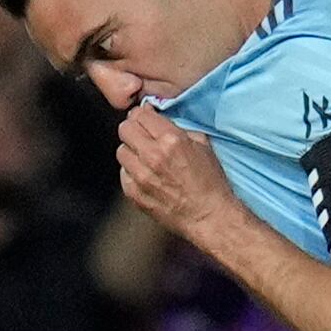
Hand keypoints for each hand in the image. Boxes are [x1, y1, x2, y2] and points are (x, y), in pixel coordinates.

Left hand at [117, 104, 236, 243]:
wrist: (208, 216)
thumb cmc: (210, 183)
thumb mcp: (202, 145)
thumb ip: (178, 127)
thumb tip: (159, 117)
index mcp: (171, 140)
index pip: (140, 114)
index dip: (142, 114)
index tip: (145, 118)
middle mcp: (153, 156)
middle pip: (125, 129)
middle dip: (133, 129)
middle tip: (142, 136)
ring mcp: (141, 176)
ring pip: (121, 151)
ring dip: (131, 151)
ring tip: (145, 158)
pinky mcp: (134, 193)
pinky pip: (123, 173)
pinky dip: (131, 172)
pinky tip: (145, 175)